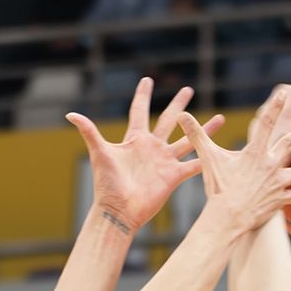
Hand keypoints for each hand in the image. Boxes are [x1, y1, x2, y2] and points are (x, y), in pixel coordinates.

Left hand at [67, 78, 224, 234]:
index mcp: (135, 139)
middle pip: (168, 120)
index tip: (148, 79)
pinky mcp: (173, 177)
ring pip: (187, 140)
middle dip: (178, 104)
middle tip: (188, 89)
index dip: (143, 95)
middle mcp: (152, 148)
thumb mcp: (100, 153)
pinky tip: (219, 150)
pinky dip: (205, 158)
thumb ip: (89, 132)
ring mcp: (164, 162)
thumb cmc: (106, 184)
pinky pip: (193, 165)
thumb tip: (70, 113)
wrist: (119, 211)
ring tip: (220, 118)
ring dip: (202, 129)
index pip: (140, 110)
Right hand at [187, 74, 290, 233]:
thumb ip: (197, 135)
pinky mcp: (279, 199)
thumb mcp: (208, 159)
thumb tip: (182, 115)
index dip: (275, 107)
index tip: (284, 94)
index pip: (266, 124)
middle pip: (289, 144)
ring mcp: (277, 183)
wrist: (230, 216)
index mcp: (255, 152)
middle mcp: (270, 165)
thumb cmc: (219, 188)